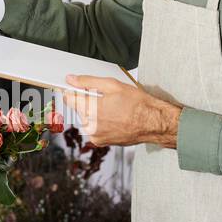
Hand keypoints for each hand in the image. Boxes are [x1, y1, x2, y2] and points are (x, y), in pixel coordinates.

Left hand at [63, 75, 181, 147]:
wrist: (152, 123)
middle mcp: (90, 125)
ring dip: (94, 113)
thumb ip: (88, 81)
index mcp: (90, 109)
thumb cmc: (137, 104)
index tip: (77, 88)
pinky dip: (99, 123)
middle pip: (78, 108)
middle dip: (87, 102)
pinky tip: (113, 118)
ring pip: (86, 119)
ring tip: (112, 109)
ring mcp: (94, 135)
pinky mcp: (100, 142)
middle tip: (106, 99)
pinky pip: (93, 128)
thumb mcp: (112, 85)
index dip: (73, 91)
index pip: (69, 98)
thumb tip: (71, 79)